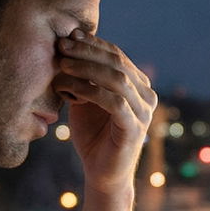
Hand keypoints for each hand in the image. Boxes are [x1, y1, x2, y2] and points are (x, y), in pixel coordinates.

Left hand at [53, 30, 156, 194]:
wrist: (101, 174)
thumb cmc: (92, 136)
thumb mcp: (86, 99)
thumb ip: (84, 77)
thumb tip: (69, 44)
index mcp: (138, 85)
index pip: (116, 56)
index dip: (93, 44)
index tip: (68, 36)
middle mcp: (147, 96)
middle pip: (117, 63)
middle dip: (87, 52)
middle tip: (62, 47)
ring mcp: (144, 112)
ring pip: (117, 79)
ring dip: (87, 69)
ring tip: (62, 64)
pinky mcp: (135, 129)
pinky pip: (114, 102)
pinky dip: (90, 91)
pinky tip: (70, 89)